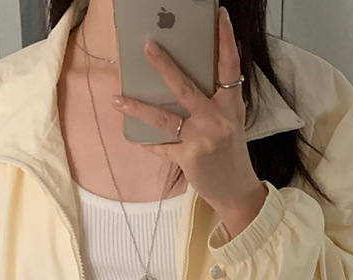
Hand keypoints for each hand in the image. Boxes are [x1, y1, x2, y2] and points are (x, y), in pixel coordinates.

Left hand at [110, 5, 266, 235]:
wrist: (236, 190)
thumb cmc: (231, 151)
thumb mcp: (231, 120)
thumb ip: (218, 98)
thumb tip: (193, 74)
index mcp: (231, 105)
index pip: (230, 66)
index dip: (226, 40)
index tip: (220, 16)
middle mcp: (217, 119)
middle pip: (186, 87)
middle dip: (164, 66)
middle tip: (147, 46)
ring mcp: (202, 139)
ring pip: (164, 118)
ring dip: (137, 108)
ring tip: (116, 99)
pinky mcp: (189, 158)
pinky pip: (161, 146)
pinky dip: (147, 143)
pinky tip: (133, 136)